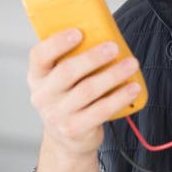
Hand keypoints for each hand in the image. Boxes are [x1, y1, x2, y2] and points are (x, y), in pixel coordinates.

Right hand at [27, 29, 140, 155]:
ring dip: (112, 75)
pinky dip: (119, 97)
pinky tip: (133, 88)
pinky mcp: (74, 129)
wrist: (67, 139)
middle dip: (93, 57)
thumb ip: (74, 60)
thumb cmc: (69, 99)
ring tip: (131, 64)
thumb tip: (104, 36)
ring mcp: (57, 115)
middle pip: (67, 72)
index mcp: (37, 76)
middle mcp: (42, 96)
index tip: (78, 32)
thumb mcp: (62, 80)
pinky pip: (100, 110)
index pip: (39, 55)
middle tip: (114, 47)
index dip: (57, 42)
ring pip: (87, 90)